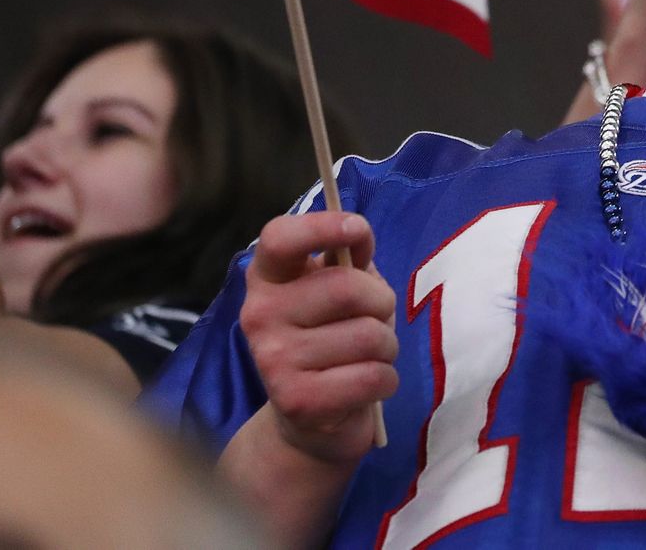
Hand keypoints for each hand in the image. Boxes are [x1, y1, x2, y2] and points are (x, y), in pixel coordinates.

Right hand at [240, 212, 398, 465]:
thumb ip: (350, 259)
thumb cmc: (333, 336)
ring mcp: (272, 360)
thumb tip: (358, 235)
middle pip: (348, 287)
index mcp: (267, 278)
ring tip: (369, 356)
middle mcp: (259, 314)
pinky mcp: (296, 401)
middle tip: (375, 319)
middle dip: (381, 302)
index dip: (323, 226)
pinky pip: (373, 376)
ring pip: (369, 335)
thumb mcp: (341, 290)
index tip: (357, 230)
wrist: (309, 419)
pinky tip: (368, 385)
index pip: (279, 237)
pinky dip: (386, 380)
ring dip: (386, 346)